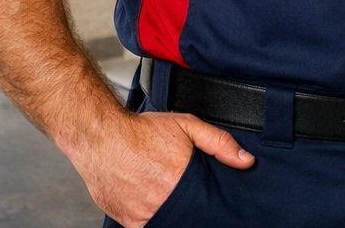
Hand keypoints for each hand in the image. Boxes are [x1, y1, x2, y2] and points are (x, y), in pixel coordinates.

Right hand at [70, 109, 253, 227]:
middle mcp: (162, 202)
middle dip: (192, 209)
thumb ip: (219, 143)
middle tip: (188, 196)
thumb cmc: (140, 131)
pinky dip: (155, 221)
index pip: (206, 207)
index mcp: (181, 183)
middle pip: (188, 217)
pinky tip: (157, 208)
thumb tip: (245, 161)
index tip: (211, 202)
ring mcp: (143, 214)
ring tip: (170, 198)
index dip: (210, 206)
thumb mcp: (187, 126)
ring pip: (168, 223)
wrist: (100, 136)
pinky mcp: (127, 221)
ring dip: (174, 215)